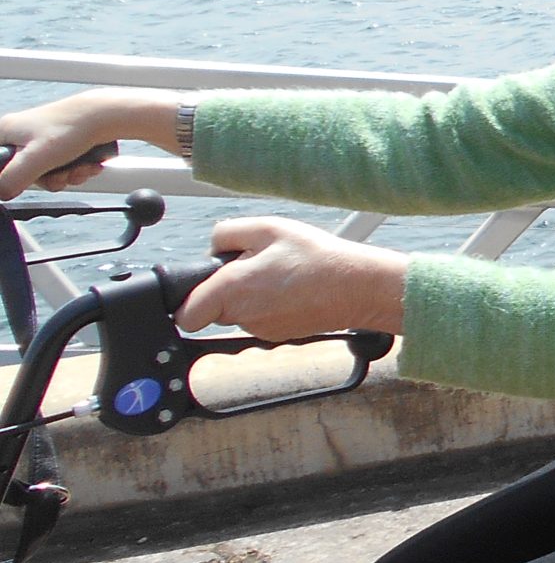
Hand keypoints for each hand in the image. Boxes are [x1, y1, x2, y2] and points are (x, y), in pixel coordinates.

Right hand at [0, 91, 184, 198]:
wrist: (108, 115)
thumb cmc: (70, 129)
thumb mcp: (34, 160)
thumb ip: (11, 179)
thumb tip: (2, 193)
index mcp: (5, 132)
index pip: (0, 164)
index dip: (14, 177)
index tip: (32, 176)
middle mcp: (21, 134)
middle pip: (26, 173)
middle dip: (51, 179)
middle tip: (65, 173)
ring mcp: (42, 139)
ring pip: (48, 172)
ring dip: (68, 175)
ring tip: (81, 166)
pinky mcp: (61, 143)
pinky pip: (64, 166)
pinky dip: (77, 169)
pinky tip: (88, 164)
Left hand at [178, 218, 406, 340]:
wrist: (360, 288)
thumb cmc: (318, 258)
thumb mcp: (268, 227)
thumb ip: (226, 233)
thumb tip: (211, 247)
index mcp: (232, 290)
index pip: (185, 315)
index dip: (188, 299)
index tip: (205, 284)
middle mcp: (243, 317)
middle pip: (213, 309)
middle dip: (227, 289)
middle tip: (258, 266)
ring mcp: (262, 330)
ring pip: (239, 313)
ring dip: (251, 296)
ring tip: (283, 275)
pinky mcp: (280, 335)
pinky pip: (262, 319)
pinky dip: (271, 305)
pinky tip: (295, 289)